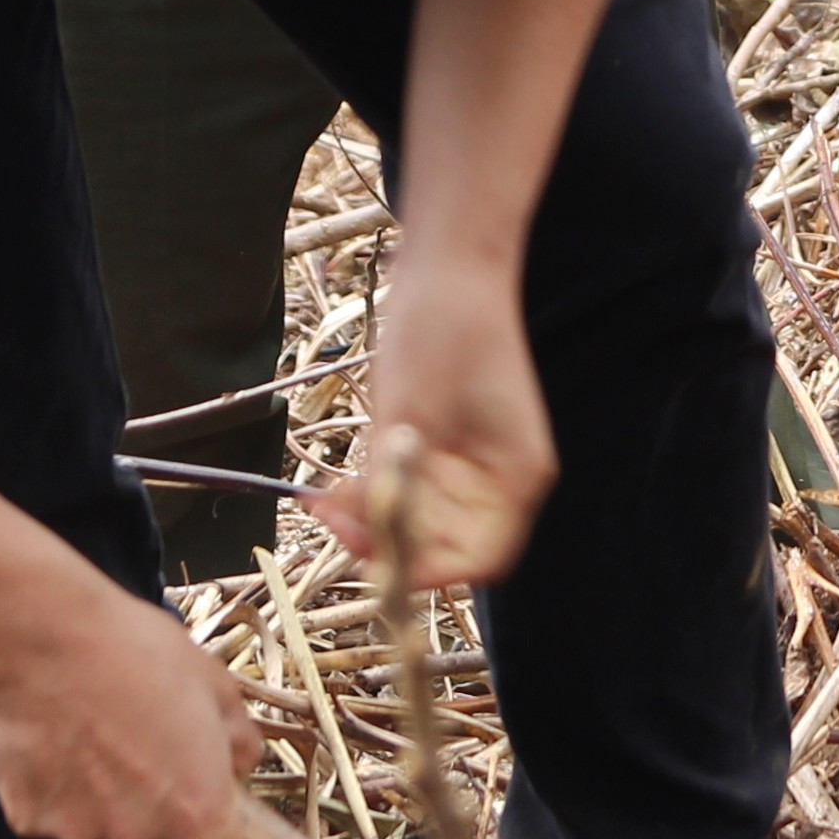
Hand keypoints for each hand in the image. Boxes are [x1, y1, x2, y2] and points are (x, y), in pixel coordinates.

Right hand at [0, 576, 265, 838]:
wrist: (40, 639)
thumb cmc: (134, 654)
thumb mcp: (212, 686)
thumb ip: (234, 741)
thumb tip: (236, 764)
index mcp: (197, 817)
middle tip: (154, 792)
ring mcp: (77, 836)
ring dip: (104, 814)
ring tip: (97, 743)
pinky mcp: (26, 820)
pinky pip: (51, 821)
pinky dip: (56, 796)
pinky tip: (56, 742)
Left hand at [340, 247, 558, 586]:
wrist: (447, 265)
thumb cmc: (444, 327)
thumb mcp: (411, 412)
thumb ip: (397, 481)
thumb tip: (374, 541)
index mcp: (516, 476)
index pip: (480, 556)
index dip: (429, 573)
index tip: (373, 568)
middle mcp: (498, 480)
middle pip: (445, 545)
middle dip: (387, 544)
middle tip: (332, 524)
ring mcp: (468, 466)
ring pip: (416, 523)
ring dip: (369, 521)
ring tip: (323, 503)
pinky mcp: (438, 449)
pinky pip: (403, 492)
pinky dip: (368, 494)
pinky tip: (330, 489)